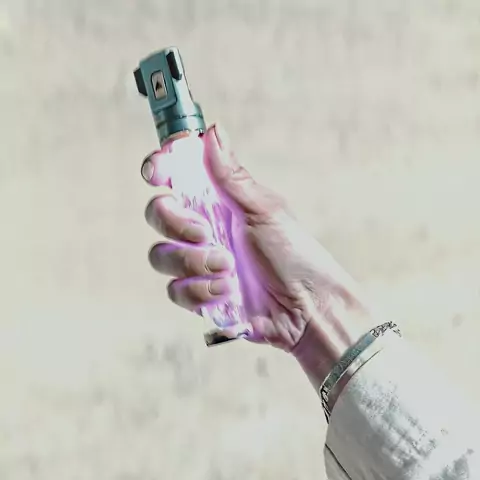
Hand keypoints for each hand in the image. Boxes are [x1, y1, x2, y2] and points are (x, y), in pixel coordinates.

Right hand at [141, 125, 374, 384]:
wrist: (306, 306)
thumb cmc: (294, 253)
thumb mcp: (265, 210)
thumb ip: (232, 176)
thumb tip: (213, 131)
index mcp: (217, 202)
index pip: (176, 177)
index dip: (159, 169)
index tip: (157, 174)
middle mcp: (202, 228)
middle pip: (157, 213)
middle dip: (175, 223)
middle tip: (205, 235)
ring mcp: (197, 262)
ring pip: (160, 255)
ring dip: (192, 262)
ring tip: (227, 269)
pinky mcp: (198, 294)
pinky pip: (175, 289)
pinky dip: (200, 291)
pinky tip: (228, 293)